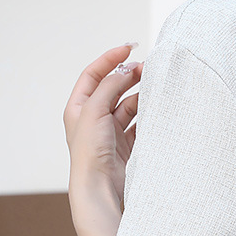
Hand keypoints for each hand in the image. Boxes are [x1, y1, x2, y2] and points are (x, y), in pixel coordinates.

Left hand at [63, 44, 143, 209]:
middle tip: (148, 68)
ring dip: (141, 95)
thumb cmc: (89, 153)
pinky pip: (139, 123)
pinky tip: (157, 110)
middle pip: (113, 88)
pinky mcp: (126, 145)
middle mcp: (93, 118)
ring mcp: (110, 132)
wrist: (99, 187)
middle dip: (130, 76)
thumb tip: (126, 70)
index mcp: (78, 108)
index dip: (110, 59)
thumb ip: (110, 85)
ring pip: (129, 105)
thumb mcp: (94, 110)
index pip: (93, 74)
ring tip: (156, 89)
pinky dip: (148, 115)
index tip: (129, 48)